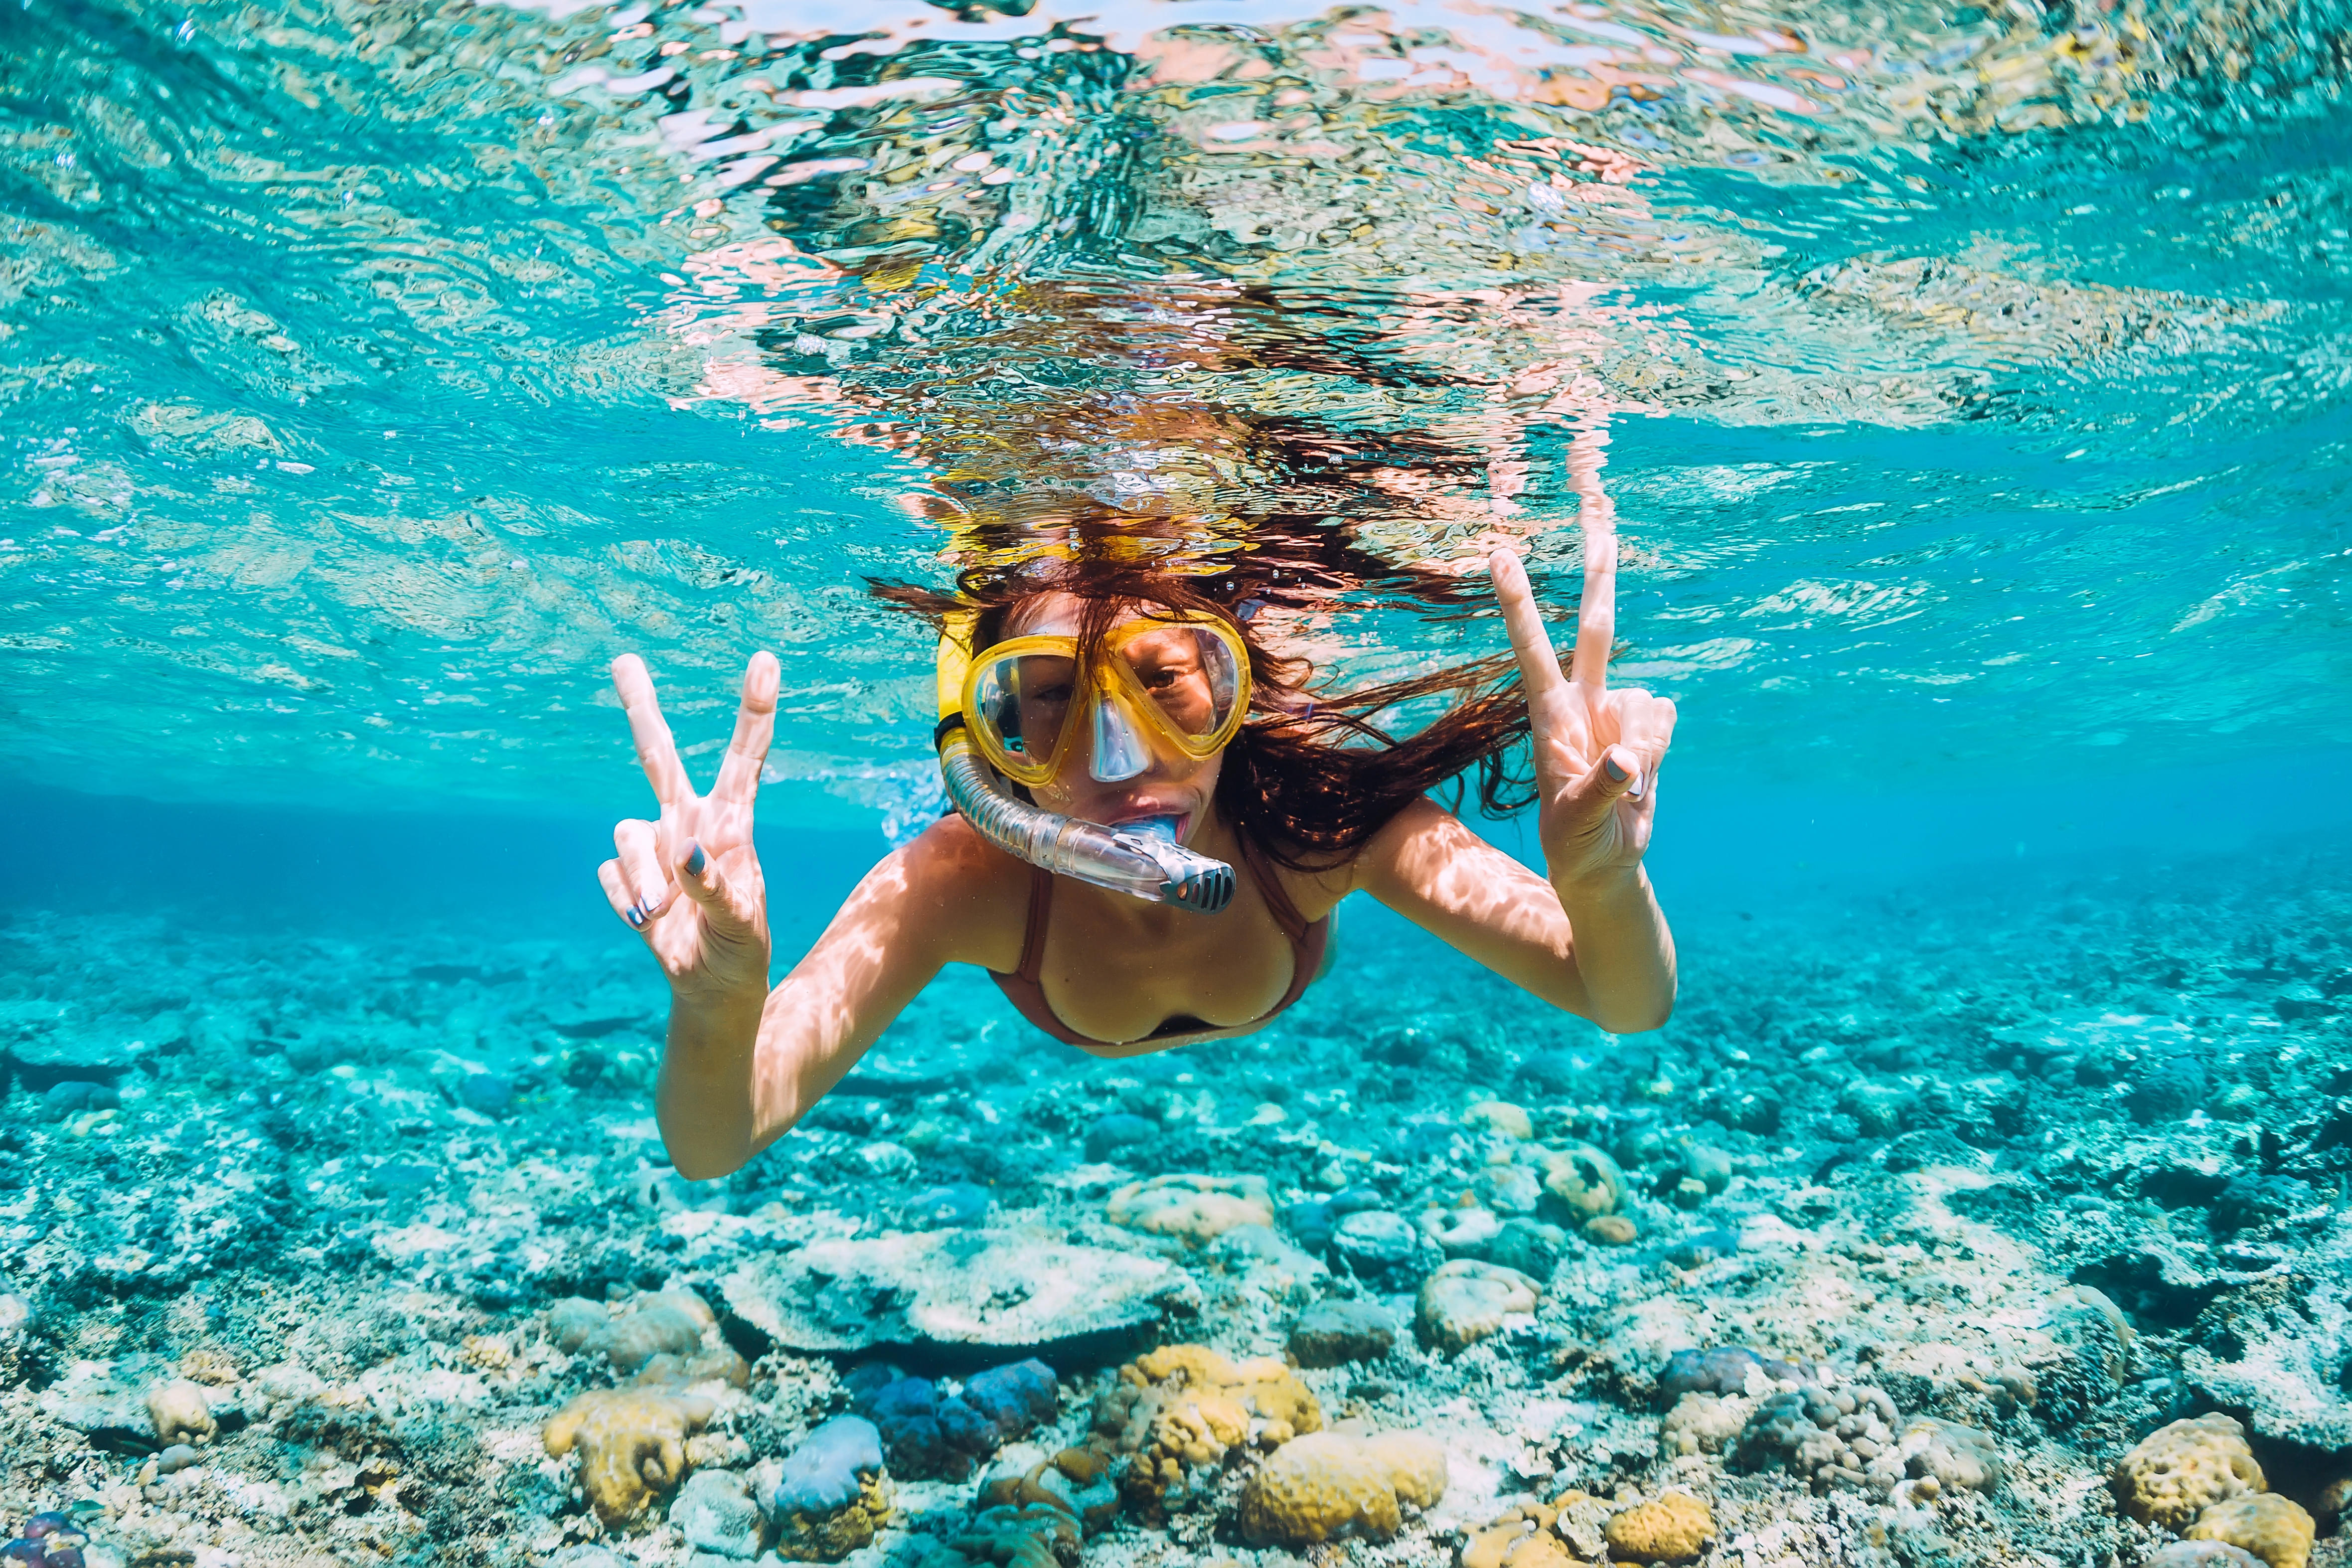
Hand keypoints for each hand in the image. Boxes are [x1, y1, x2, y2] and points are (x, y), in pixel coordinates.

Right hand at [598, 652, 779, 1005]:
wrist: (711, 984)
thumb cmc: (740, 946)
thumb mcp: (741, 923)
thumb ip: (716, 889)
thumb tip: (684, 852)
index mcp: (731, 822)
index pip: (745, 758)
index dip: (754, 710)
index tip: (766, 660)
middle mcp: (688, 821)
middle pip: (659, 757)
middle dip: (639, 708)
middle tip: (622, 660)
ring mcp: (653, 846)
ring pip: (627, 835)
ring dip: (645, 881)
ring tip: (664, 913)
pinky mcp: (626, 874)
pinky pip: (611, 875)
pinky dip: (629, 903)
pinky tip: (650, 919)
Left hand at [1489, 528, 1675, 890]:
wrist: (1605, 865)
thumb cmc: (1577, 845)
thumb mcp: (1579, 826)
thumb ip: (1601, 789)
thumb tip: (1626, 761)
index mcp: (1550, 716)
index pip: (1533, 648)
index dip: (1519, 602)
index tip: (1499, 554)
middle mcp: (1584, 702)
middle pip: (1597, 628)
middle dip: (1601, 573)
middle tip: (1601, 512)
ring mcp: (1616, 714)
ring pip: (1647, 704)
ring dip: (1644, 750)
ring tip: (1622, 791)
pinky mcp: (1646, 728)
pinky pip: (1666, 720)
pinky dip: (1659, 753)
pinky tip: (1640, 780)